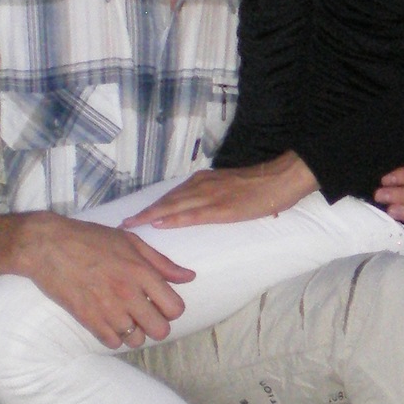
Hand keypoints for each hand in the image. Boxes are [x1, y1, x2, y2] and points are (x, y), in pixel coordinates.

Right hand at [12, 212, 195, 347]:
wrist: (48, 246)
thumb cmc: (90, 239)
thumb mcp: (131, 242)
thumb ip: (162, 262)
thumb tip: (189, 277)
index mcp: (141, 271)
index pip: (175, 308)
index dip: (172, 309)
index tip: (161, 303)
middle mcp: (128, 292)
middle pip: (160, 330)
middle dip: (156, 325)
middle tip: (145, 314)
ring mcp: (107, 308)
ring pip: (137, 340)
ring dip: (134, 332)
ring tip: (125, 317)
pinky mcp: (88, 319)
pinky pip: (113, 343)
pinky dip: (114, 337)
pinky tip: (109, 322)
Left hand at [122, 156, 317, 228]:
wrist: (280, 179)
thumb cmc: (261, 186)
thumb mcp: (231, 188)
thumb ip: (217, 197)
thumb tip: (208, 208)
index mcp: (204, 182)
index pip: (172, 196)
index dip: (153, 206)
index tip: (135, 215)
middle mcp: (201, 186)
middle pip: (166, 201)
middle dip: (144, 212)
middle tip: (122, 223)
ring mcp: (210, 196)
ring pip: (173, 206)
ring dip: (150, 216)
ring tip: (131, 225)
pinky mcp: (221, 208)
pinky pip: (192, 215)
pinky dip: (174, 219)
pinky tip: (159, 224)